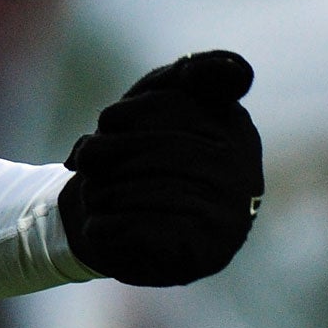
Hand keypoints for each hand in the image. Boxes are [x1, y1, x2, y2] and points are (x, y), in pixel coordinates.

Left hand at [59, 50, 262, 285]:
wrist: (114, 227)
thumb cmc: (133, 154)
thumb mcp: (154, 102)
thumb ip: (191, 74)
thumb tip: (238, 73)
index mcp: (231, 126)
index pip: (167, 104)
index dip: (122, 115)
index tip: (107, 122)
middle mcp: (241, 172)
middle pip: (152, 150)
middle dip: (103, 154)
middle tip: (85, 162)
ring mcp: (228, 216)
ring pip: (141, 191)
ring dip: (99, 192)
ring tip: (96, 196)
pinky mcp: (204, 254)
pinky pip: (138, 231)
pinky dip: (102, 227)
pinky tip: (98, 226)